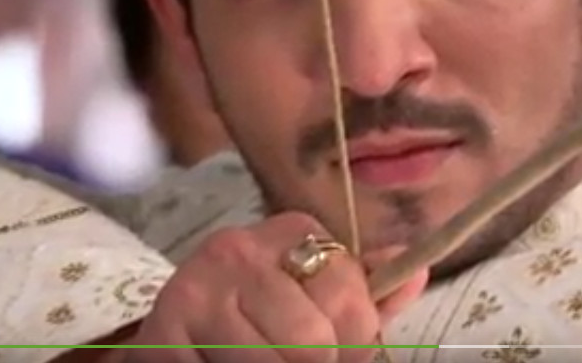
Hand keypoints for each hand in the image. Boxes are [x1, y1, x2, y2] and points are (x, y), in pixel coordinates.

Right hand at [120, 212, 427, 362]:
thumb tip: (417, 271)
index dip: (356, 346)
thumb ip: (364, 293)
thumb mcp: (311, 297)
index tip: (340, 355)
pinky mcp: (164, 331)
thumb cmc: (255, 319)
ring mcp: (197, 287)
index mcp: (291, 232)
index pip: (351, 300)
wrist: (168, 340)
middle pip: (313, 341)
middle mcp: (240, 247)